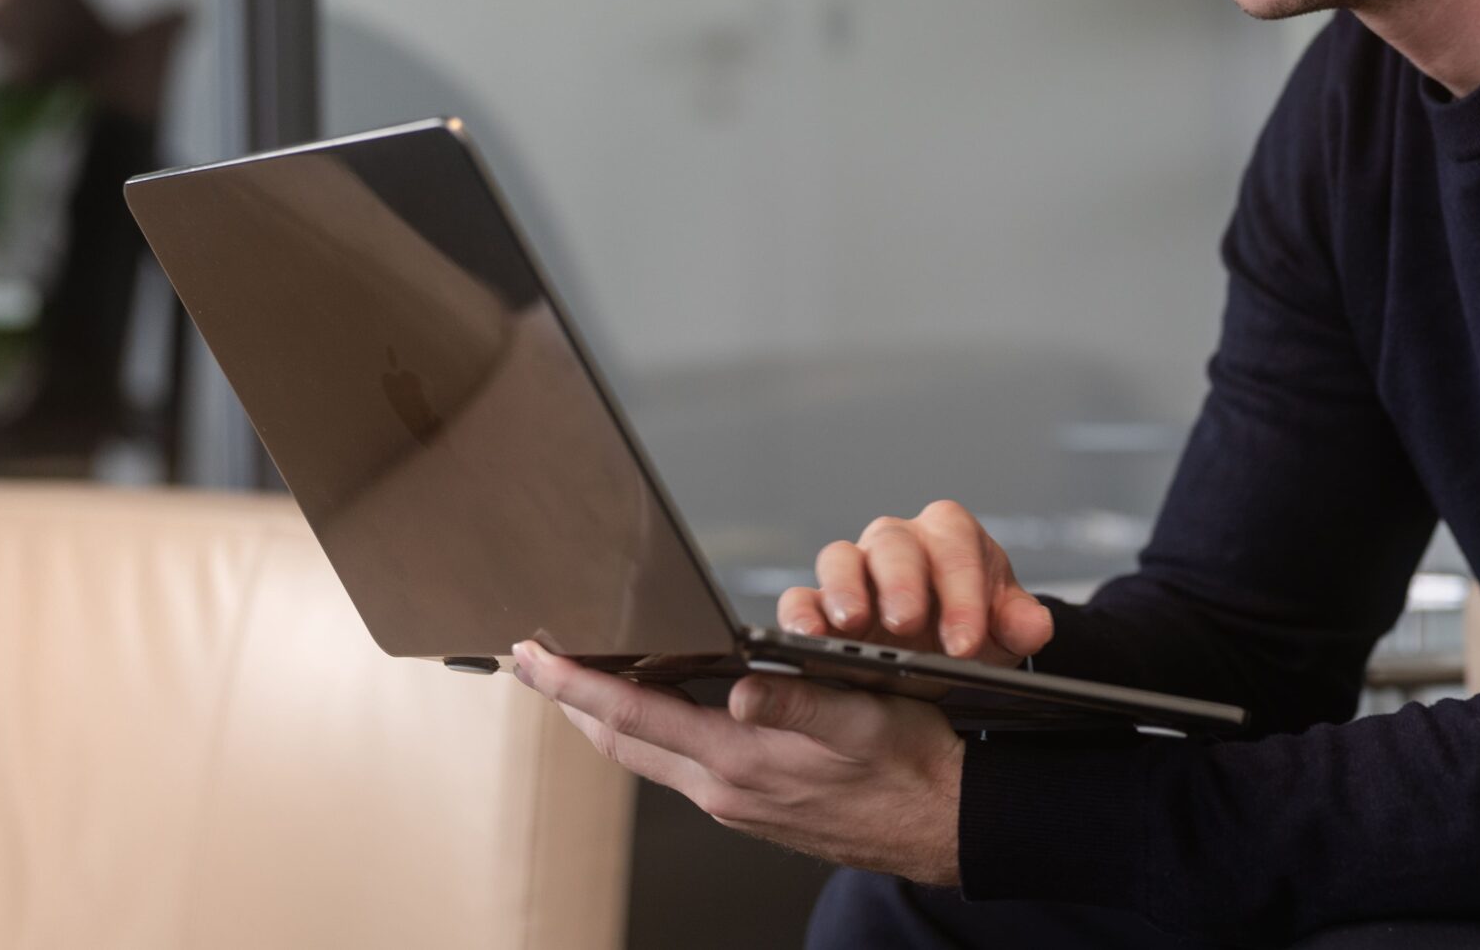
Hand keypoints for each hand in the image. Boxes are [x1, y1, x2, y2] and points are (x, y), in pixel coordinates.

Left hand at [513, 641, 964, 883]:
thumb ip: (799, 702)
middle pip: (619, 741)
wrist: (946, 825)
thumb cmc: (913, 767)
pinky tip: (654, 704)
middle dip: (568, 698)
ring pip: (643, 754)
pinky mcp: (749, 804)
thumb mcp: (865, 718)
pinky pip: (675, 763)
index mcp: (742, 760)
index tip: (535, 654)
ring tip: (578, 676)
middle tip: (534, 658)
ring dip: (604, 714)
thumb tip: (742, 691)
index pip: (632, 715)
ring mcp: (733, 802)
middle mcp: (724, 788)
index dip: (574, 682)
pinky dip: (647, 729)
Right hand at [779, 499, 1054, 665]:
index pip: (955, 545)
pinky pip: (802, 596)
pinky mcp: (821, 603)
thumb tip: (1034, 626)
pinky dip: (801, 613)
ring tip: (850, 625)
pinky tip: (806, 638)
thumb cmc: (971, 626)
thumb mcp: (1004, 630)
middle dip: (901, 583)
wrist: (944, 649)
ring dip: (844, 590)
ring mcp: (856, 571)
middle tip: (907, 623)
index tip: (965, 641)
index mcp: (950, 537)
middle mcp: (899, 544)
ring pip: (840, 558)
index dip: (961, 591)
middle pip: (893, 542)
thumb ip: (1022, 625)